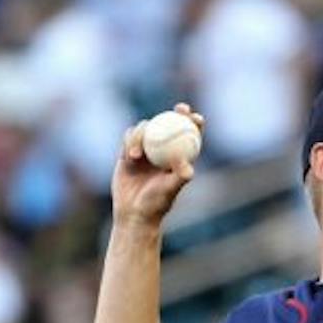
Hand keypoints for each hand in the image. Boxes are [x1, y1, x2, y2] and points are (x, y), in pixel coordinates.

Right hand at [111, 103, 204, 226]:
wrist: (133, 213)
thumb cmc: (155, 205)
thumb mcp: (169, 190)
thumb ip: (179, 176)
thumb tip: (188, 163)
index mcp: (177, 158)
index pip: (189, 135)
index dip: (194, 122)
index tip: (194, 117)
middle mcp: (163, 151)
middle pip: (170, 124)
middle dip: (177, 112)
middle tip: (179, 109)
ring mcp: (145, 150)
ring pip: (146, 129)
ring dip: (143, 134)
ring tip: (137, 156)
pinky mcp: (128, 152)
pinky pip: (129, 138)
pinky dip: (130, 142)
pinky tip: (131, 156)